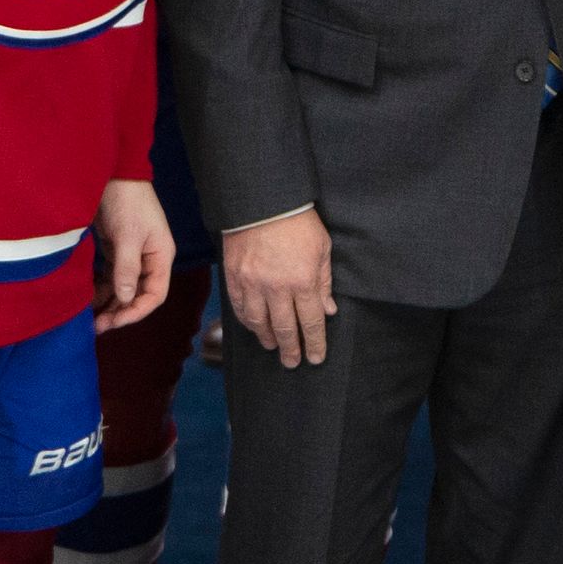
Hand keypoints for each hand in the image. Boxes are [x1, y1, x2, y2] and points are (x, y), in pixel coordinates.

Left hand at [91, 178, 177, 331]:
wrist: (115, 174)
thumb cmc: (128, 202)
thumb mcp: (128, 235)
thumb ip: (126, 268)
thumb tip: (124, 299)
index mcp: (161, 257)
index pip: (155, 295)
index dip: (136, 311)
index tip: (115, 322)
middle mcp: (149, 260)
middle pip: (138, 295)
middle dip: (120, 312)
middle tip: (98, 326)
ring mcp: (133, 255)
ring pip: (123, 288)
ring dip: (109, 304)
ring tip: (90, 318)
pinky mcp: (117, 250)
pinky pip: (111, 277)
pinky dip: (102, 289)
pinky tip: (88, 298)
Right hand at [224, 207, 335, 367]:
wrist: (262, 201)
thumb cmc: (298, 222)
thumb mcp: (322, 248)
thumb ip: (324, 282)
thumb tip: (328, 309)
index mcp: (303, 281)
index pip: (311, 322)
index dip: (314, 343)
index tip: (316, 357)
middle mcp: (277, 288)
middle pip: (285, 329)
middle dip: (291, 349)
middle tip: (293, 362)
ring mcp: (252, 284)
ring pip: (259, 323)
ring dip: (267, 338)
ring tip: (274, 346)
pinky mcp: (234, 277)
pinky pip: (240, 308)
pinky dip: (247, 321)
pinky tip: (254, 326)